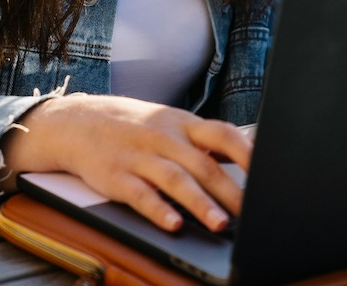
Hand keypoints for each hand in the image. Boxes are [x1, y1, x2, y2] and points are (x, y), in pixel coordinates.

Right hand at [0, 94, 251, 233]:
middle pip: (203, 164)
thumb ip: (204, 141)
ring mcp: (139, 156)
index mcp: (182, 123)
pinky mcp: (116, 176)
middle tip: (252, 213)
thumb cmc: (134, 126)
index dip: (246, 152)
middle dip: (230, 190)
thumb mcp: (170, 123)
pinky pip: (140, 195)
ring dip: (200, 203)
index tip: (269, 171)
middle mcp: (164, 137)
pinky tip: (172, 224)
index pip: (222, 133)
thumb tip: (249, 154)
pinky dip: (158, 210)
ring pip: (175, 180)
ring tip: (220, 224)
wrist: (76, 121)